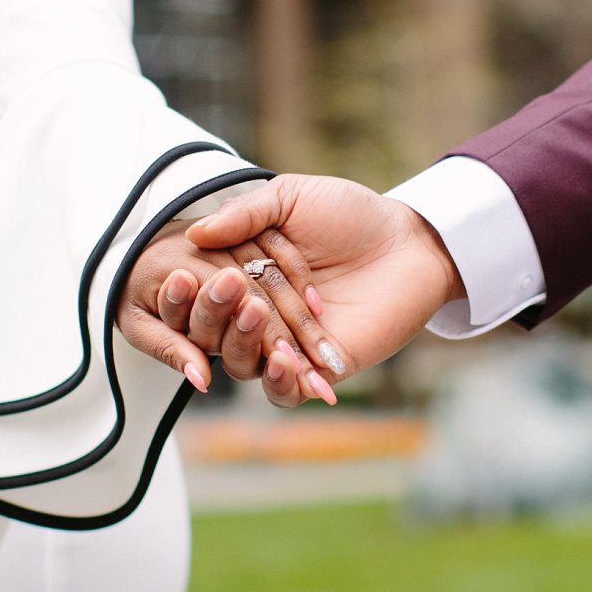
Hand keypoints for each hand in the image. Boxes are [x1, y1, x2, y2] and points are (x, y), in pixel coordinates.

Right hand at [185, 175, 464, 406]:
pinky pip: (284, 393)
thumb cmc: (350, 214)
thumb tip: (196, 233)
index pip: (202, 294)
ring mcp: (286, 345)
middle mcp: (257, 314)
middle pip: (215, 332)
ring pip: (243, 365)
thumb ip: (245, 213)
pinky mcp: (318, 370)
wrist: (408, 241)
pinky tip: (284, 359)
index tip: (183, 277)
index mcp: (242, 276)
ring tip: (257, 315)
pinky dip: (278, 381)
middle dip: (214, 315)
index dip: (188, 291)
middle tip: (231, 290)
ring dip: (243, 346)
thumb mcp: (292, 198)